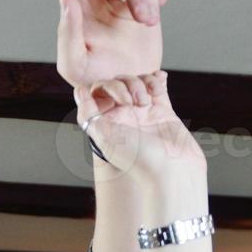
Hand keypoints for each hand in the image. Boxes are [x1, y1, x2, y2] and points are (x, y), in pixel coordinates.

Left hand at [78, 72, 203, 176]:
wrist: (173, 172)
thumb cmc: (138, 159)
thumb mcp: (104, 136)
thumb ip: (89, 114)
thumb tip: (79, 91)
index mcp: (105, 124)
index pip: (96, 92)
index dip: (105, 87)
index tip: (119, 101)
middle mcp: (122, 118)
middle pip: (117, 83)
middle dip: (126, 84)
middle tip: (135, 102)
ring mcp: (142, 114)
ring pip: (136, 82)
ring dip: (142, 83)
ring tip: (147, 101)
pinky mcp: (163, 112)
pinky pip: (156, 87)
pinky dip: (156, 79)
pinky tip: (161, 79)